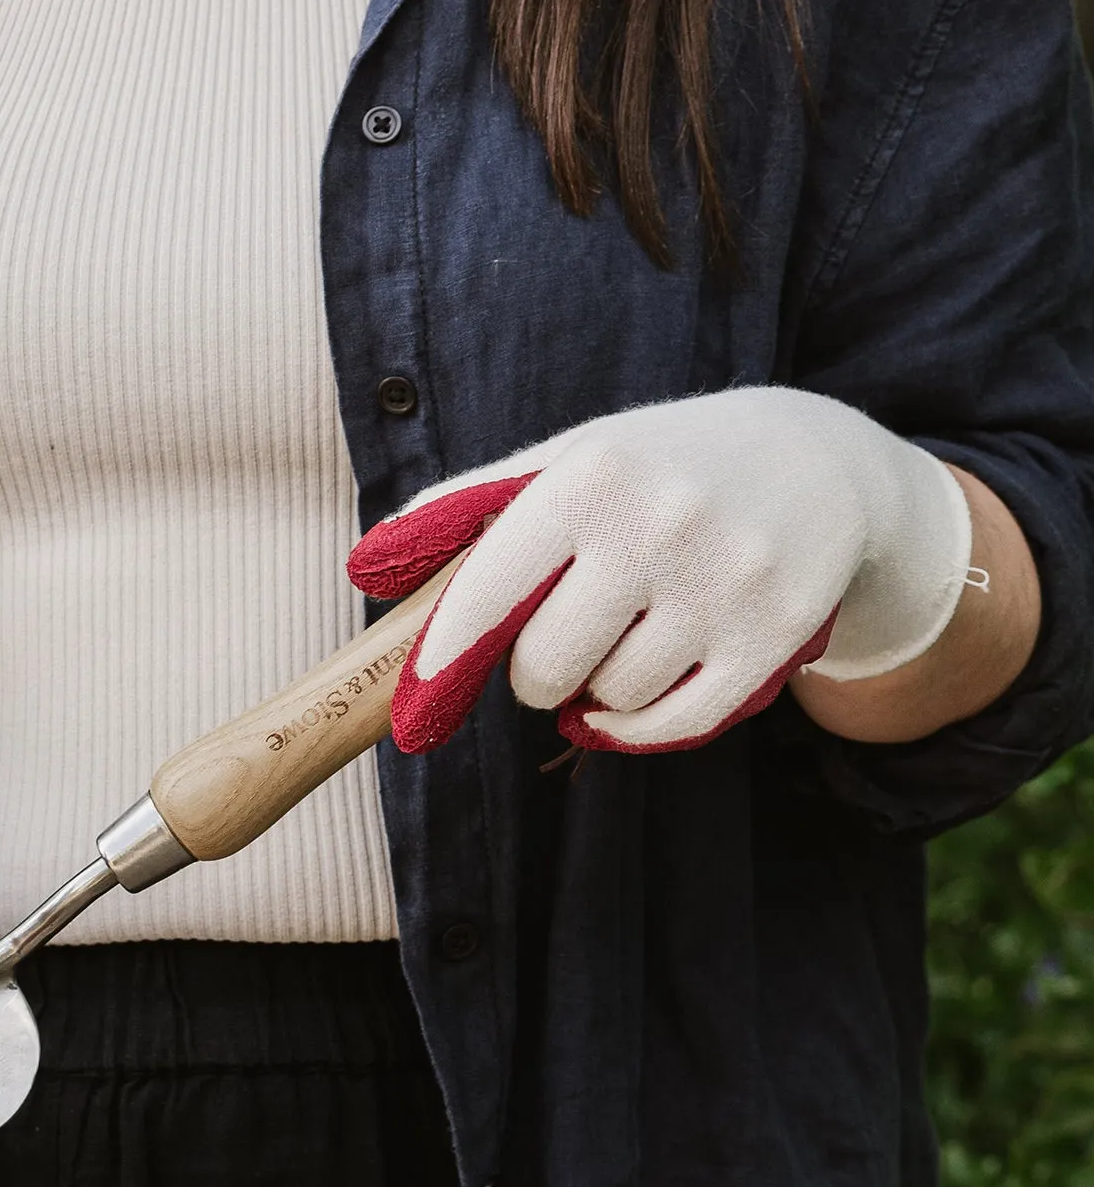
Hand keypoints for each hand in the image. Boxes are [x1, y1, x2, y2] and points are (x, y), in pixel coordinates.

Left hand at [348, 387, 972, 755]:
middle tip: (551, 650)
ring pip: (612, 697)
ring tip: (619, 643)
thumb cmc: (660, 468)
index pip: (491, 590)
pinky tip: (629, 706)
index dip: (446, 657)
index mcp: (592, 478)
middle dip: (534, 674)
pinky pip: (678, 724)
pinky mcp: (776, 635)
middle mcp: (660, 525)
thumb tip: (369, 564)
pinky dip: (639, 728)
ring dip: (598, 692)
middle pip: (547, 665)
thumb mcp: (572, 458)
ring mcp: (725, 583)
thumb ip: (472, 508)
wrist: (819, 462)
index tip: (418, 703)